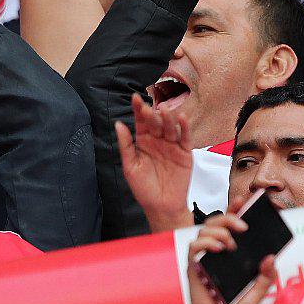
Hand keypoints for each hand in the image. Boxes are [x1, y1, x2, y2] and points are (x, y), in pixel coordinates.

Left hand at [116, 93, 193, 232]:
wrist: (161, 206)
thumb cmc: (143, 188)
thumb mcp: (130, 167)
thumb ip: (125, 146)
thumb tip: (119, 124)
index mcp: (143, 142)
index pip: (141, 122)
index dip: (138, 110)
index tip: (135, 98)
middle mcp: (158, 141)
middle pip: (156, 122)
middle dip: (153, 114)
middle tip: (151, 108)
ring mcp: (172, 145)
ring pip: (171, 127)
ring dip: (168, 118)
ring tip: (165, 110)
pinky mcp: (185, 152)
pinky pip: (185, 137)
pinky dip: (185, 127)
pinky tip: (182, 118)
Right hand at [185, 213, 278, 303]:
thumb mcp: (257, 292)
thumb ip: (266, 276)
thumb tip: (271, 257)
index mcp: (231, 254)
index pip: (231, 226)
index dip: (235, 210)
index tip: (244, 200)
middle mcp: (216, 252)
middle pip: (217, 222)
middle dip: (230, 216)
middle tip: (244, 226)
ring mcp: (204, 258)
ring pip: (205, 229)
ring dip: (220, 231)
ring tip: (231, 244)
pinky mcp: (193, 266)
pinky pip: (194, 245)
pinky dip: (206, 242)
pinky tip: (219, 249)